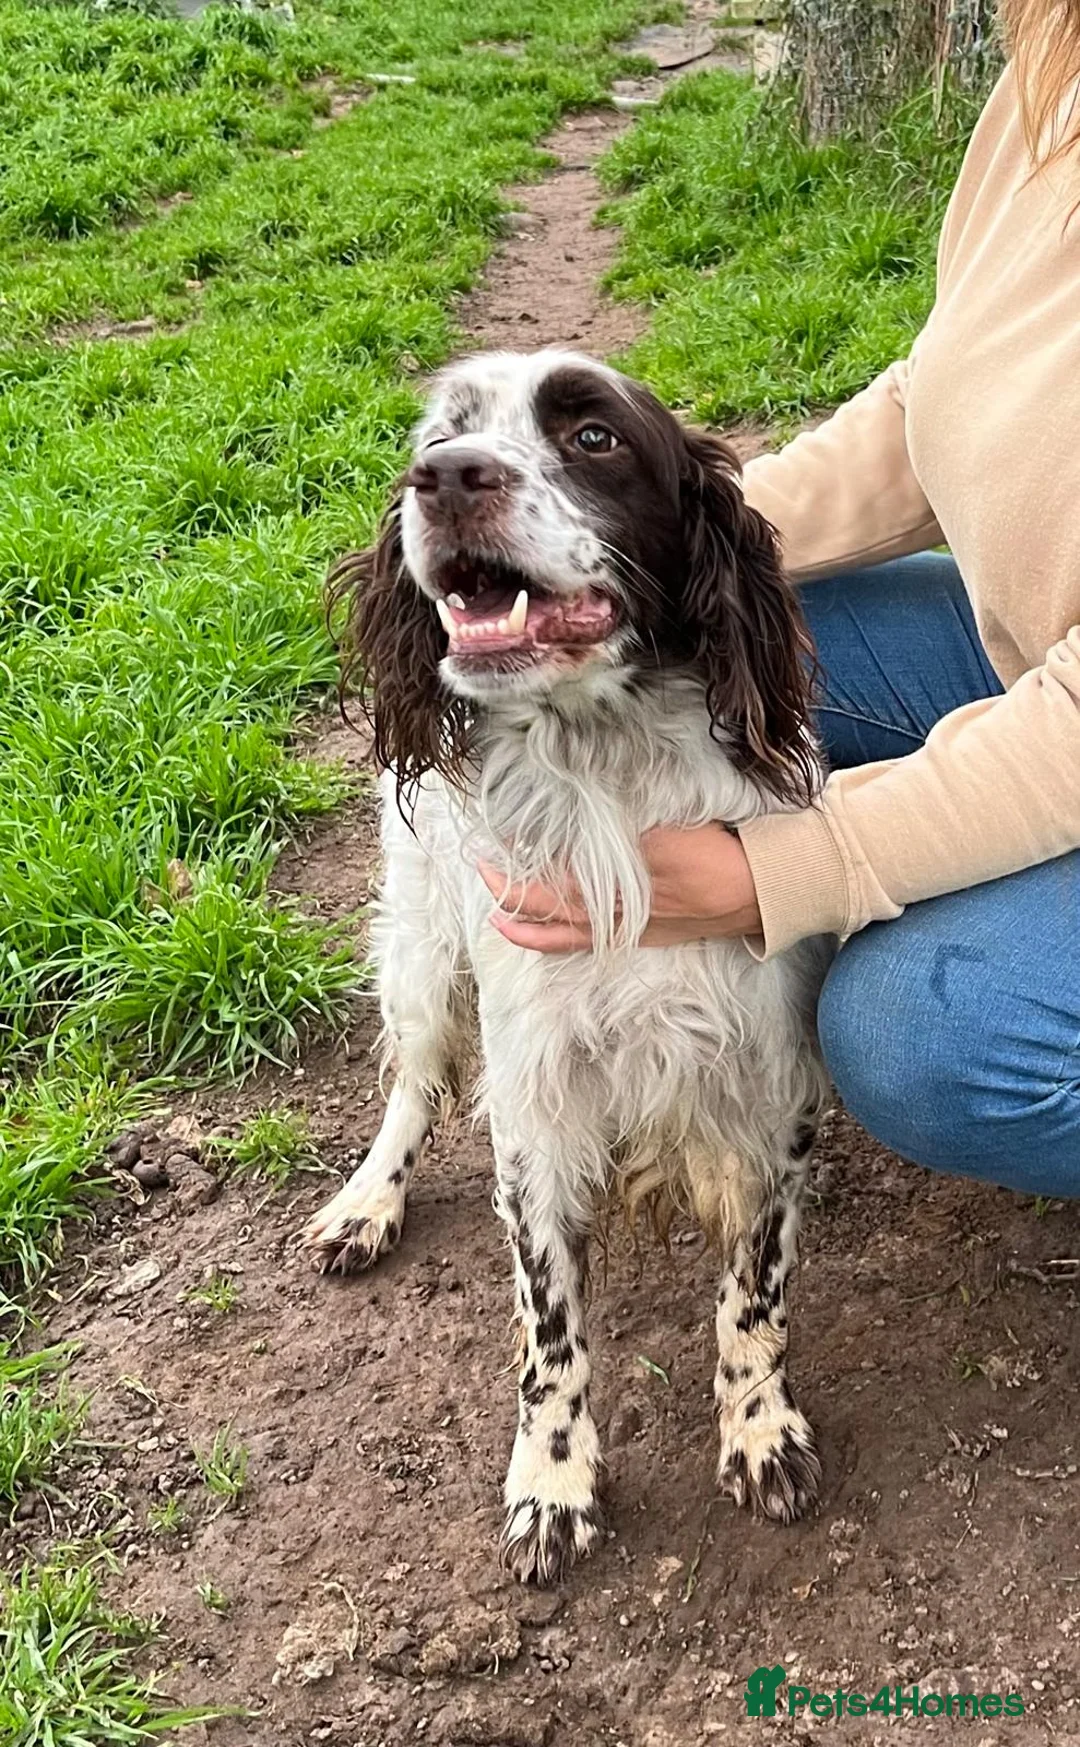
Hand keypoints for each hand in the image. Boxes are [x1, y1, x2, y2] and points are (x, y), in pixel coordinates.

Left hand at [479, 823, 761, 952]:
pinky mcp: (642, 936)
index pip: (556, 871)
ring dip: (526, 926)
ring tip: (497, 920)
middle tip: (482, 870)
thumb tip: (583, 809)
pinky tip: (546, 937)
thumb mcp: (669, 824)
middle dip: (512, 891)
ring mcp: (628, 927)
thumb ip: (625, 823)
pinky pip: (589, 944)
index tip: (497, 839)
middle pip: (550, 904)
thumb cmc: (717, 850)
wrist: (759, 889)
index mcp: (618, 878)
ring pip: (564, 932)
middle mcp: (617, 909)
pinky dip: (559, 941)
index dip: (522, 858)